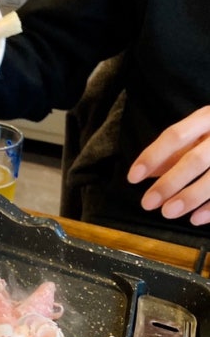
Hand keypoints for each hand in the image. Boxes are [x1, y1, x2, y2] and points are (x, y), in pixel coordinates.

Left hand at [127, 106, 209, 225]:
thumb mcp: (196, 133)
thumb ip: (172, 152)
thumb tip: (146, 173)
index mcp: (207, 118)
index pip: (175, 136)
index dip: (152, 156)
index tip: (133, 178)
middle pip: (195, 159)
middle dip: (169, 183)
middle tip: (147, 203)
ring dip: (190, 197)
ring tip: (167, 212)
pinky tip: (195, 219)